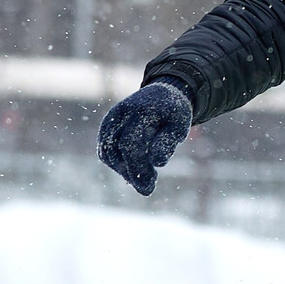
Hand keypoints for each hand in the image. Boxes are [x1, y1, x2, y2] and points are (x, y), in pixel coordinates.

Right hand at [96, 80, 192, 195]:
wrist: (161, 94)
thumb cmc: (174, 114)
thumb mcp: (179, 126)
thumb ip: (168, 142)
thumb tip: (157, 162)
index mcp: (140, 111)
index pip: (130, 143)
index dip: (138, 167)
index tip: (151, 184)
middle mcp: (120, 113)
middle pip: (116, 149)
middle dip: (131, 172)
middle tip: (147, 189)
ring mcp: (110, 119)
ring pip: (107, 152)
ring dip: (123, 170)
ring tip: (143, 181)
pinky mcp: (106, 127)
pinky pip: (105, 150)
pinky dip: (117, 164)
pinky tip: (134, 173)